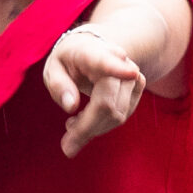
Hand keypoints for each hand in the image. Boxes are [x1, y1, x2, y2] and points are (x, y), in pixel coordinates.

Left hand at [44, 21, 146, 156]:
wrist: (95, 47)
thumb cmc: (70, 60)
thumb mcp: (54, 68)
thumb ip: (58, 85)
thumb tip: (70, 106)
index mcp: (92, 53)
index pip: (105, 61)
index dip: (117, 68)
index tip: (130, 72)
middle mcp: (118, 61)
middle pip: (106, 104)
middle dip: (86, 129)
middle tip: (66, 145)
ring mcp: (132, 74)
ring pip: (117, 114)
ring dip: (93, 128)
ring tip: (72, 124)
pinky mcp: (138, 86)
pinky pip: (122, 116)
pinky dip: (103, 125)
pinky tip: (87, 119)